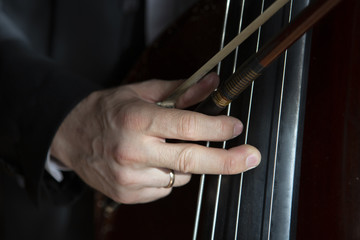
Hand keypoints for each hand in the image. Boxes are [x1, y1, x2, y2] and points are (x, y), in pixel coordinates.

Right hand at [50, 73, 260, 203]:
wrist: (72, 136)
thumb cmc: (107, 111)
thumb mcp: (142, 93)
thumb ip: (181, 90)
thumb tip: (212, 84)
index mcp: (137, 119)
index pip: (187, 126)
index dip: (217, 128)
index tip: (236, 127)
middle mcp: (133, 150)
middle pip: (190, 160)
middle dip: (227, 161)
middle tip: (250, 157)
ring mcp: (129, 177)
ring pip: (181, 177)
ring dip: (187, 164)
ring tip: (165, 148)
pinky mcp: (127, 193)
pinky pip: (166, 188)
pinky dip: (169, 176)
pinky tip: (152, 162)